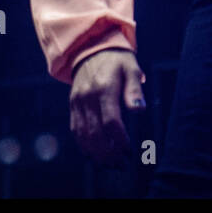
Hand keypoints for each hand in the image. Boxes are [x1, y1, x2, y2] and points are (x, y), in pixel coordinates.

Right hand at [68, 48, 145, 166]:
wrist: (91, 48)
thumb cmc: (117, 60)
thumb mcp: (131, 68)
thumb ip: (134, 90)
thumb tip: (138, 110)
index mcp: (104, 88)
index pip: (111, 121)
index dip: (120, 140)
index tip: (129, 150)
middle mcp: (87, 97)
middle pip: (95, 133)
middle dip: (109, 153)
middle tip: (121, 164)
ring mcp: (77, 102)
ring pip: (83, 135)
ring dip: (96, 153)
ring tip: (110, 164)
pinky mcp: (73, 105)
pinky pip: (76, 129)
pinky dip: (84, 145)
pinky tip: (95, 155)